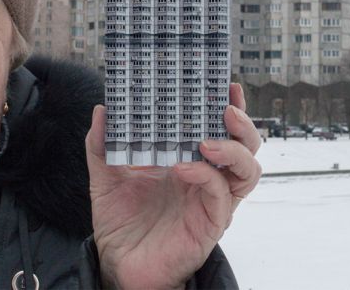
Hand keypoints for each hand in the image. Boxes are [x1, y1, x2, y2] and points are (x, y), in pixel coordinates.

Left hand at [85, 83, 261, 288]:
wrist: (118, 263)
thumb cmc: (121, 220)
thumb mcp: (106, 176)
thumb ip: (102, 144)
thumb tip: (101, 110)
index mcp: (191, 158)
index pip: (222, 128)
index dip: (231, 106)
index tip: (227, 84)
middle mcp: (208, 177)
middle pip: (247, 144)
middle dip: (244, 123)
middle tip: (225, 108)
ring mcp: (212, 199)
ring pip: (248, 169)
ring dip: (233, 148)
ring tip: (206, 140)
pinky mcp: (210, 222)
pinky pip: (221, 194)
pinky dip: (207, 176)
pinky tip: (185, 168)